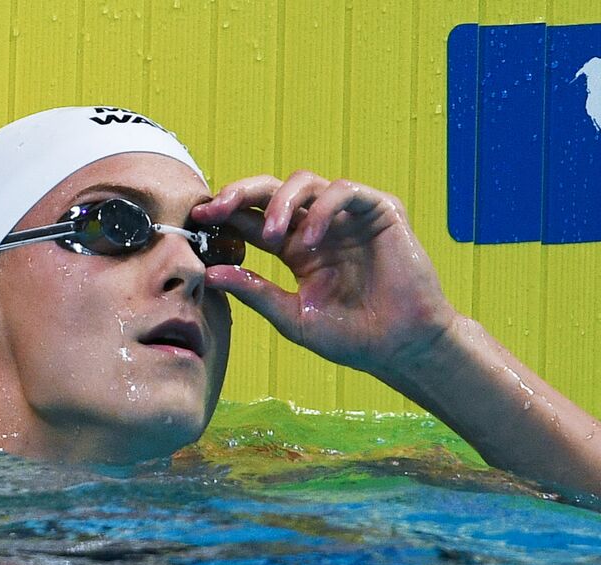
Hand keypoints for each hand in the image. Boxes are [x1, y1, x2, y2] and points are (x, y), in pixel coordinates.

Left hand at [191, 171, 457, 378]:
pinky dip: (323, 208)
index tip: (198, 218)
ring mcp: (349, 217)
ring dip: (280, 202)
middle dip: (240, 192)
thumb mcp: (293, 316)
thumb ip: (255, 292)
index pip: (254, 218)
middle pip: (271, 189)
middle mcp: (320, 227)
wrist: (403, 347)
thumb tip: (208, 273)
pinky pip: (344, 191)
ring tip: (272, 235)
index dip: (225, 213)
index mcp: (297, 249)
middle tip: (217, 208)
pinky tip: (313, 238)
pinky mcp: (380, 212)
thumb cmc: (354, 338)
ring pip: (305, 181)